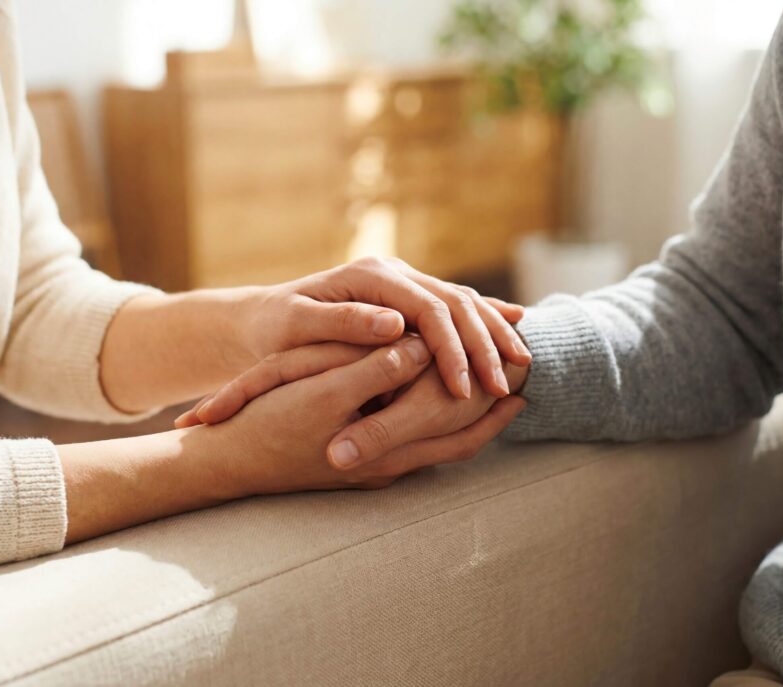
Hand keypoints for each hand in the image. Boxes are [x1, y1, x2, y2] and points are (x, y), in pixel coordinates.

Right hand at [183, 338, 526, 493]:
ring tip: (496, 392)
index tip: (517, 368)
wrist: (228, 463)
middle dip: (491, 414)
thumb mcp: (323, 390)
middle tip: (524, 383)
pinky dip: (435, 424)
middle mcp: (388, 464)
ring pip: (437, 446)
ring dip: (468, 421)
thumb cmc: (269, 425)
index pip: (457, 428)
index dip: (490, 400)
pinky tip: (434, 400)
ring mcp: (373, 467)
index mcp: (386, 448)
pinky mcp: (357, 461)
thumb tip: (422, 345)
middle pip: (458, 443)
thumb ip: (377, 368)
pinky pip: (411, 443)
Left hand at [240, 257, 529, 398]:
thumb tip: (395, 325)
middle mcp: (393, 273)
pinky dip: (487, 320)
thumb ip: (343, 322)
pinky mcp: (409, 299)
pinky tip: (516, 327)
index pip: (426, 308)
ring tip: (520, 369)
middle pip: (454, 303)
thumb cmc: (273, 328)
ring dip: (493, 334)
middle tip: (501, 389)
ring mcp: (404, 284)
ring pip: (463, 303)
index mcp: (370, 276)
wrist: (262, 317)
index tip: (463, 388)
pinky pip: (457, 307)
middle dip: (482, 346)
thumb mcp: (297, 326)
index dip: (449, 348)